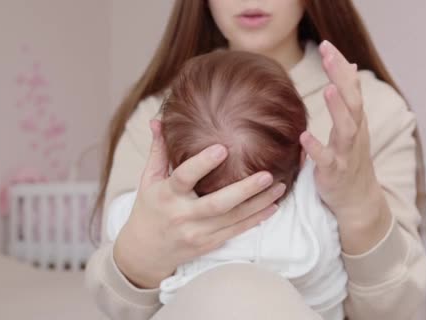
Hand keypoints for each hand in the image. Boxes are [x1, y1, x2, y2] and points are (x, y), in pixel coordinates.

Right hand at [114, 120, 285, 287]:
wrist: (145, 251)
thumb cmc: (150, 208)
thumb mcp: (149, 179)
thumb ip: (158, 150)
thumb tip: (157, 120)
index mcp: (167, 194)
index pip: (184, 177)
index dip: (203, 163)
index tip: (223, 148)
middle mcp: (183, 215)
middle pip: (218, 204)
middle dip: (245, 190)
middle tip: (267, 175)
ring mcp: (197, 232)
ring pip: (233, 219)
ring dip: (259, 204)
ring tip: (279, 187)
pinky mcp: (208, 244)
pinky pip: (236, 231)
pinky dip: (256, 219)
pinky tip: (272, 206)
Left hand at [299, 40, 391, 254]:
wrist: (358, 200)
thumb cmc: (351, 159)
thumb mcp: (352, 126)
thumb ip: (349, 97)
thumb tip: (349, 66)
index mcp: (355, 121)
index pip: (351, 88)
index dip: (340, 67)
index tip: (328, 44)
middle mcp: (354, 134)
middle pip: (353, 102)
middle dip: (341, 78)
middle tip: (329, 54)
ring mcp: (346, 154)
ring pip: (346, 129)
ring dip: (338, 109)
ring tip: (328, 89)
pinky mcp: (334, 173)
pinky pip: (326, 160)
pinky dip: (316, 148)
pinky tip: (303, 136)